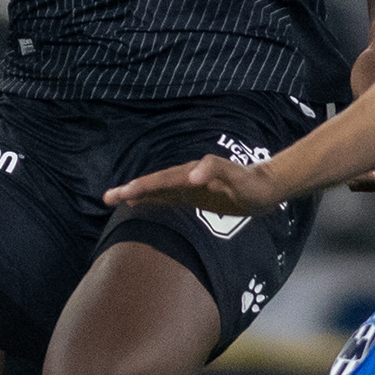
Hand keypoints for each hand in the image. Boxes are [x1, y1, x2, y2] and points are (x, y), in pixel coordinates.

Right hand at [103, 154, 284, 215]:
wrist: (267, 187)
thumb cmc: (253, 184)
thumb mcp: (237, 176)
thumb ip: (214, 170)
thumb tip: (190, 175)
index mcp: (191, 173)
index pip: (160, 181)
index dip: (140, 187)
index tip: (121, 195)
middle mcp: (186, 178)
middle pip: (153, 184)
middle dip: (129, 190)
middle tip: (107, 198)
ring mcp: (189, 187)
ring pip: (157, 190)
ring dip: (137, 195)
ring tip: (116, 200)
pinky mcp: (195, 196)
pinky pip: (167, 198)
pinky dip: (152, 200)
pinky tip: (142, 204)